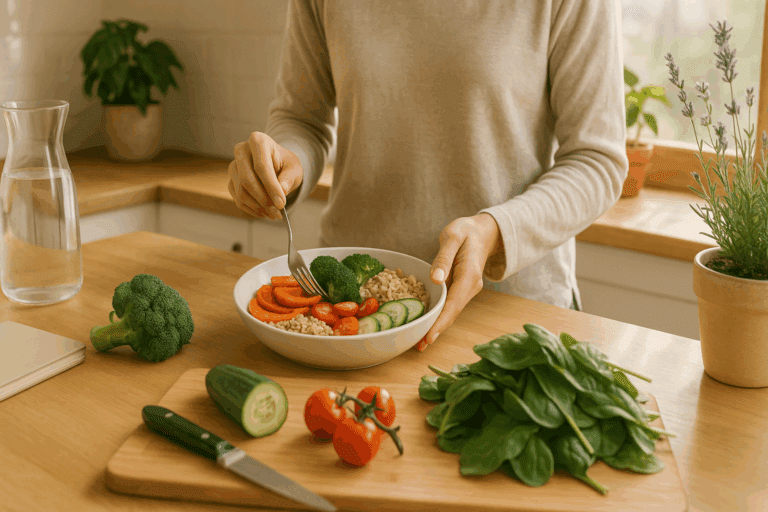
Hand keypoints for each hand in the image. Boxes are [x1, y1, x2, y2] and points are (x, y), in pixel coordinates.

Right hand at [228, 132, 302, 219]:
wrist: (276, 164)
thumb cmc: (285, 164)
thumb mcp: (294, 168)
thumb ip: (289, 178)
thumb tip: (281, 192)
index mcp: (258, 141)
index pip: (261, 166)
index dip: (271, 187)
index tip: (281, 204)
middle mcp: (241, 150)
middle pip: (247, 180)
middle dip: (263, 200)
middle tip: (277, 212)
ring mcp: (233, 166)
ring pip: (241, 192)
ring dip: (258, 207)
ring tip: (274, 214)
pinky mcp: (231, 180)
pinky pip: (238, 199)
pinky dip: (252, 210)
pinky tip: (265, 213)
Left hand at [419, 213, 500, 350]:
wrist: (482, 231)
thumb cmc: (466, 231)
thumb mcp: (453, 236)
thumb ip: (443, 258)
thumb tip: (436, 280)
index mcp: (470, 274)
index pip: (454, 303)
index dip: (441, 321)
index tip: (429, 336)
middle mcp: (471, 286)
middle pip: (453, 312)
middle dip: (437, 330)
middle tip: (419, 346)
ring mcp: (467, 289)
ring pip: (451, 311)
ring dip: (437, 326)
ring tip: (419, 342)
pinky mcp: (461, 288)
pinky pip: (449, 305)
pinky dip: (438, 316)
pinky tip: (426, 324)